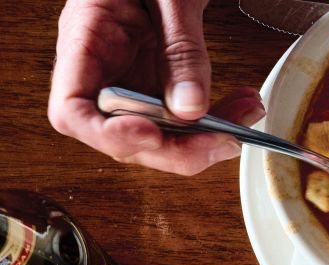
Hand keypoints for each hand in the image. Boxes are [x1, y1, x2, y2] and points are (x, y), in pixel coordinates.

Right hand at [49, 0, 264, 173]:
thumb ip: (180, 47)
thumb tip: (190, 107)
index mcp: (84, 40)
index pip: (72, 111)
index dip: (108, 135)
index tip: (150, 133)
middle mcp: (103, 72)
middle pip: (124, 139)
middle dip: (176, 149)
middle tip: (223, 138)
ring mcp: (132, 83)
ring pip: (159, 139)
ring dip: (204, 140)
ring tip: (245, 115)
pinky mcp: (159, 87)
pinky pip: (182, 122)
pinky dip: (214, 122)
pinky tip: (242, 108)